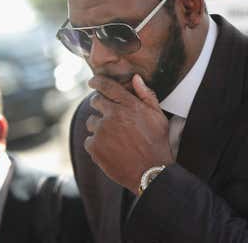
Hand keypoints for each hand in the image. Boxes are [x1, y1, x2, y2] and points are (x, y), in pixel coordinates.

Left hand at [84, 74, 173, 193]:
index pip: (108, 86)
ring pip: (91, 122)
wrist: (151, 171)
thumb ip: (146, 95)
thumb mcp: (158, 116)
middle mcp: (113, 115)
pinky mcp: (94, 147)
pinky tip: (110, 150)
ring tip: (113, 138)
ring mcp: (102, 131)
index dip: (97, 81)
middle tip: (109, 115)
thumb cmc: (157, 142)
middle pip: (96, 101)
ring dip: (99, 127)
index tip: (92, 82)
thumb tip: (135, 78)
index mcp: (129, 105)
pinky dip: (97, 144)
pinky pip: (89, 140)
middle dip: (100, 105)